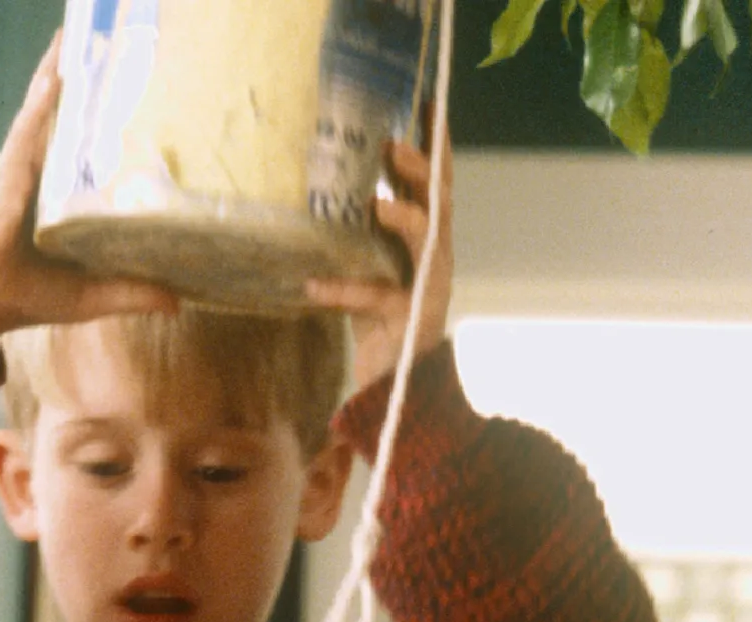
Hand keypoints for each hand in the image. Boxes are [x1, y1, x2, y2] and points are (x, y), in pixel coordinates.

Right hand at [0, 32, 178, 347]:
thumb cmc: (20, 299)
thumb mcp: (87, 297)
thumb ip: (129, 293)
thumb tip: (177, 301)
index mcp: (55, 202)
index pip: (78, 154)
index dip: (93, 124)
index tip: (117, 96)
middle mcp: (37, 180)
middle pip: (60, 125)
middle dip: (76, 88)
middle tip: (98, 49)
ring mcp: (18, 174)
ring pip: (42, 117)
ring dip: (56, 79)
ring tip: (72, 42)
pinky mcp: (5, 177)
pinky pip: (27, 131)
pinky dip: (41, 103)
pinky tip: (56, 75)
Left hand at [304, 124, 455, 393]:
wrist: (395, 386)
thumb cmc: (378, 320)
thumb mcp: (366, 264)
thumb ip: (357, 230)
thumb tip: (320, 183)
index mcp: (426, 238)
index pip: (435, 183)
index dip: (435, 145)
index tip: (426, 105)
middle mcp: (435, 256)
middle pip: (439, 200)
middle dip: (420, 170)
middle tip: (392, 147)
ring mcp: (428, 287)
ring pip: (429, 241)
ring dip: (405, 218)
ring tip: (375, 206)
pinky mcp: (409, 320)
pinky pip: (377, 299)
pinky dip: (343, 290)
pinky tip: (312, 285)